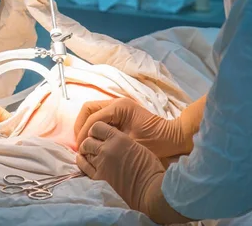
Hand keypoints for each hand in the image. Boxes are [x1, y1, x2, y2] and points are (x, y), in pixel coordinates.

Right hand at [74, 98, 190, 158]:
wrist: (173, 137)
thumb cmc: (155, 141)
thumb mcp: (131, 144)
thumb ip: (109, 141)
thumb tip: (90, 145)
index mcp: (119, 107)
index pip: (92, 117)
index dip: (83, 133)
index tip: (80, 148)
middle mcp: (116, 103)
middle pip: (88, 109)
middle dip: (81, 126)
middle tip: (79, 144)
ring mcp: (117, 106)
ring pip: (92, 111)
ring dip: (85, 125)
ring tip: (84, 143)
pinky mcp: (119, 113)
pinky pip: (100, 116)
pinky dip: (93, 126)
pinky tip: (93, 140)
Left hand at [77, 122, 190, 224]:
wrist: (150, 190)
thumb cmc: (149, 168)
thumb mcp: (137, 145)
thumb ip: (121, 141)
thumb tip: (111, 140)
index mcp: (118, 138)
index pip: (97, 126)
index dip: (96, 130)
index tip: (98, 134)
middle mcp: (107, 149)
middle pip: (88, 140)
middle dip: (89, 141)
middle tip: (92, 145)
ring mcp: (101, 164)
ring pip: (85, 153)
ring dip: (86, 152)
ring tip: (88, 153)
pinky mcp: (98, 178)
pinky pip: (84, 167)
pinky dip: (83, 162)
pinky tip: (84, 161)